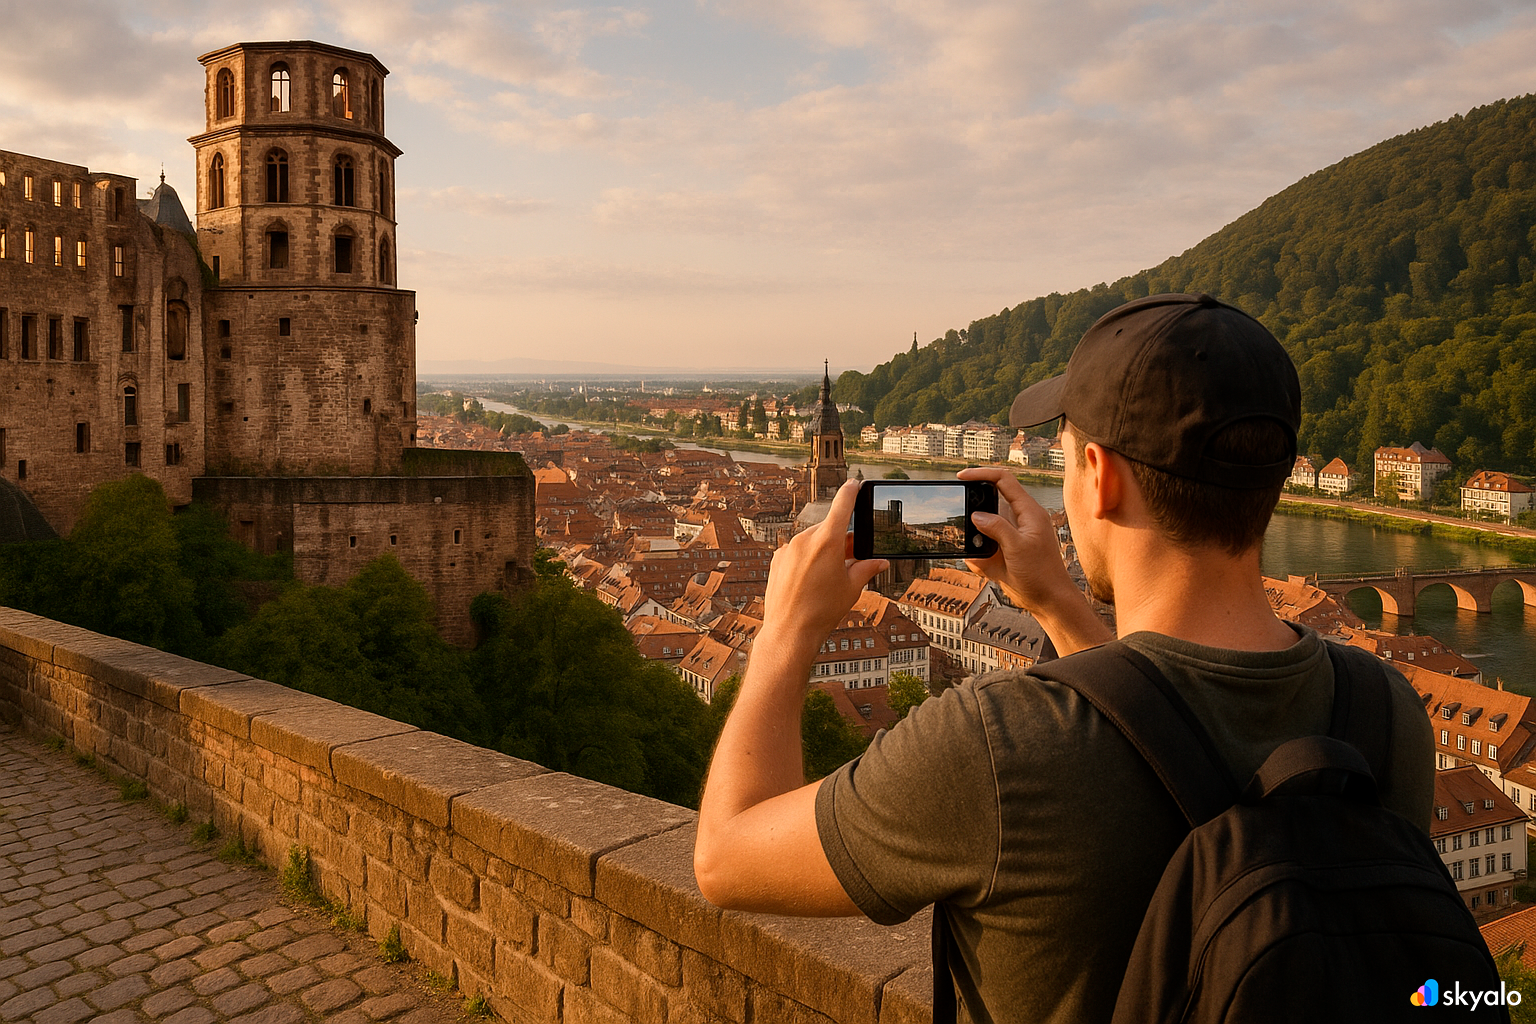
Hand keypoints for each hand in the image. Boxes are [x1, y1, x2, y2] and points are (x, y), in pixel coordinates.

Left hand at [760, 479, 887, 658]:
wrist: (790, 631)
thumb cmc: (822, 610)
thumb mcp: (852, 588)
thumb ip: (867, 568)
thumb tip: (880, 562)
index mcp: (828, 541)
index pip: (842, 504)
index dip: (851, 491)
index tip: (855, 483)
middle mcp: (806, 539)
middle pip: (829, 528)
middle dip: (842, 539)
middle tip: (851, 558)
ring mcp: (789, 548)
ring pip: (812, 540)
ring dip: (823, 550)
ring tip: (829, 576)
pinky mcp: (778, 559)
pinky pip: (797, 551)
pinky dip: (806, 559)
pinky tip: (810, 580)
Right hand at [956, 467, 1071, 607]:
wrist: (1049, 600)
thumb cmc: (1042, 574)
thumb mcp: (1018, 548)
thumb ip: (997, 528)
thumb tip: (976, 515)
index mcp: (1028, 512)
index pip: (1004, 481)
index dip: (982, 474)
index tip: (961, 477)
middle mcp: (1020, 519)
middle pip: (991, 502)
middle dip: (974, 511)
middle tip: (963, 519)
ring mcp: (1012, 535)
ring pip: (984, 526)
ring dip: (976, 538)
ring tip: (981, 553)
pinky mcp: (1005, 550)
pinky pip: (984, 546)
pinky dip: (978, 555)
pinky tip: (983, 565)